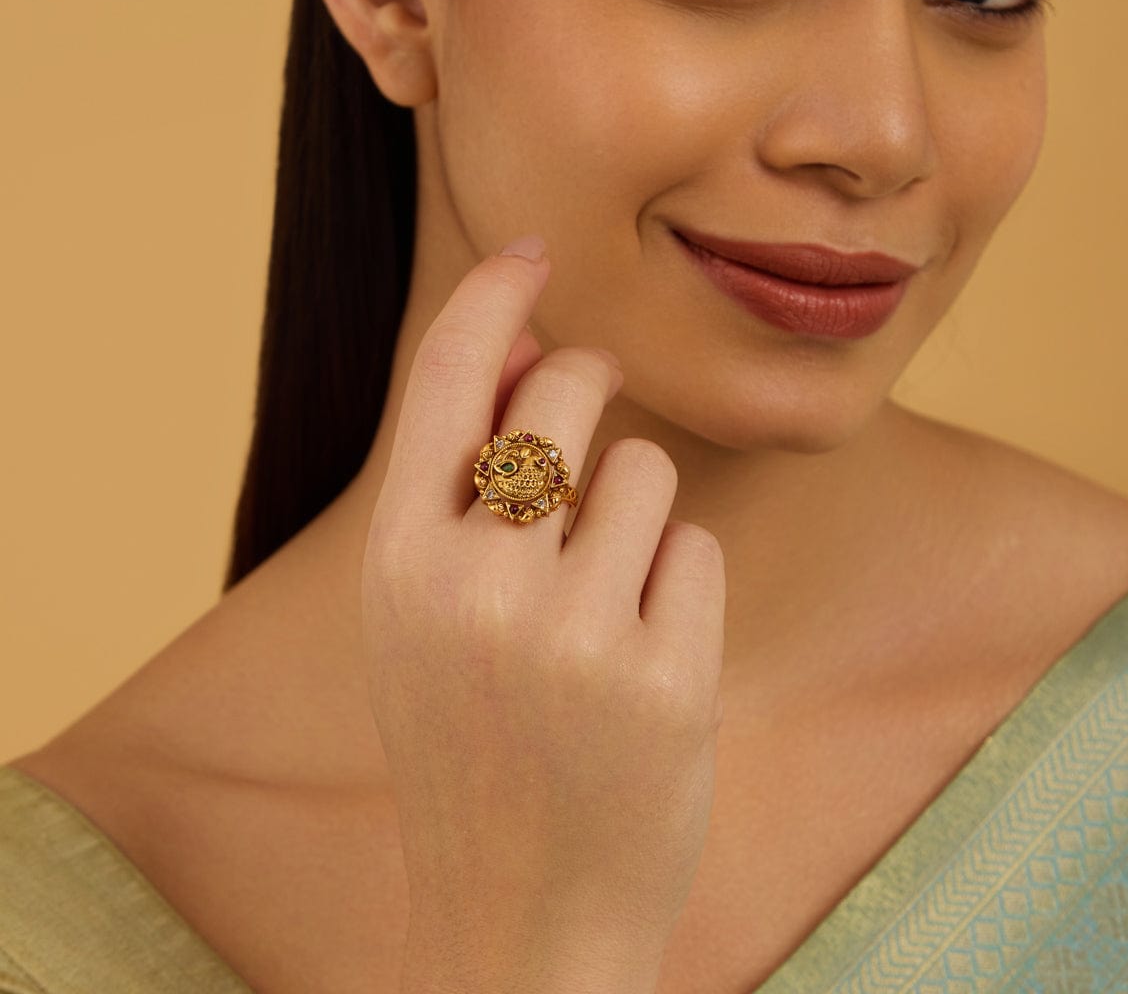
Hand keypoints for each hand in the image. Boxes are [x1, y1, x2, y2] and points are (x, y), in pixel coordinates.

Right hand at [361, 237, 726, 991]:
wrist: (517, 912)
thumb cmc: (471, 736)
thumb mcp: (426, 611)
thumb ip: (462, 479)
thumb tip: (526, 346)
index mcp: (397, 559)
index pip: (449, 375)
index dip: (493, 295)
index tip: (533, 253)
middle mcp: (475, 583)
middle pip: (571, 389)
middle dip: (591, 387)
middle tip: (586, 442)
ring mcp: (571, 632)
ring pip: (646, 468)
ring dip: (635, 512)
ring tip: (598, 601)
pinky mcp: (661, 676)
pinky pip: (691, 547)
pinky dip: (674, 582)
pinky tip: (638, 659)